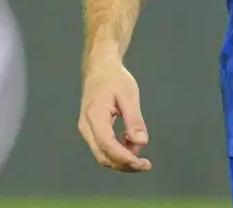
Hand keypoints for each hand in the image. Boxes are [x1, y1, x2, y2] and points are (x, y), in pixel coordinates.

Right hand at [77, 55, 150, 172]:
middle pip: (103, 156)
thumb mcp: (129, 95)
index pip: (107, 145)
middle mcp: (86, 127)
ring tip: (137, 144)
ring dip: (122, 158)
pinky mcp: (90, 131)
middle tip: (146, 165)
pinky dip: (118, 150)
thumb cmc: (114, 78)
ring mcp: (86, 130)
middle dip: (124, 165)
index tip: (142, 164)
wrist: (99, 68)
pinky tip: (129, 140)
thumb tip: (142, 142)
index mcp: (94, 116)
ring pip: (102, 155)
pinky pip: (103, 148)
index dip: (124, 158)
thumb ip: (134, 119)